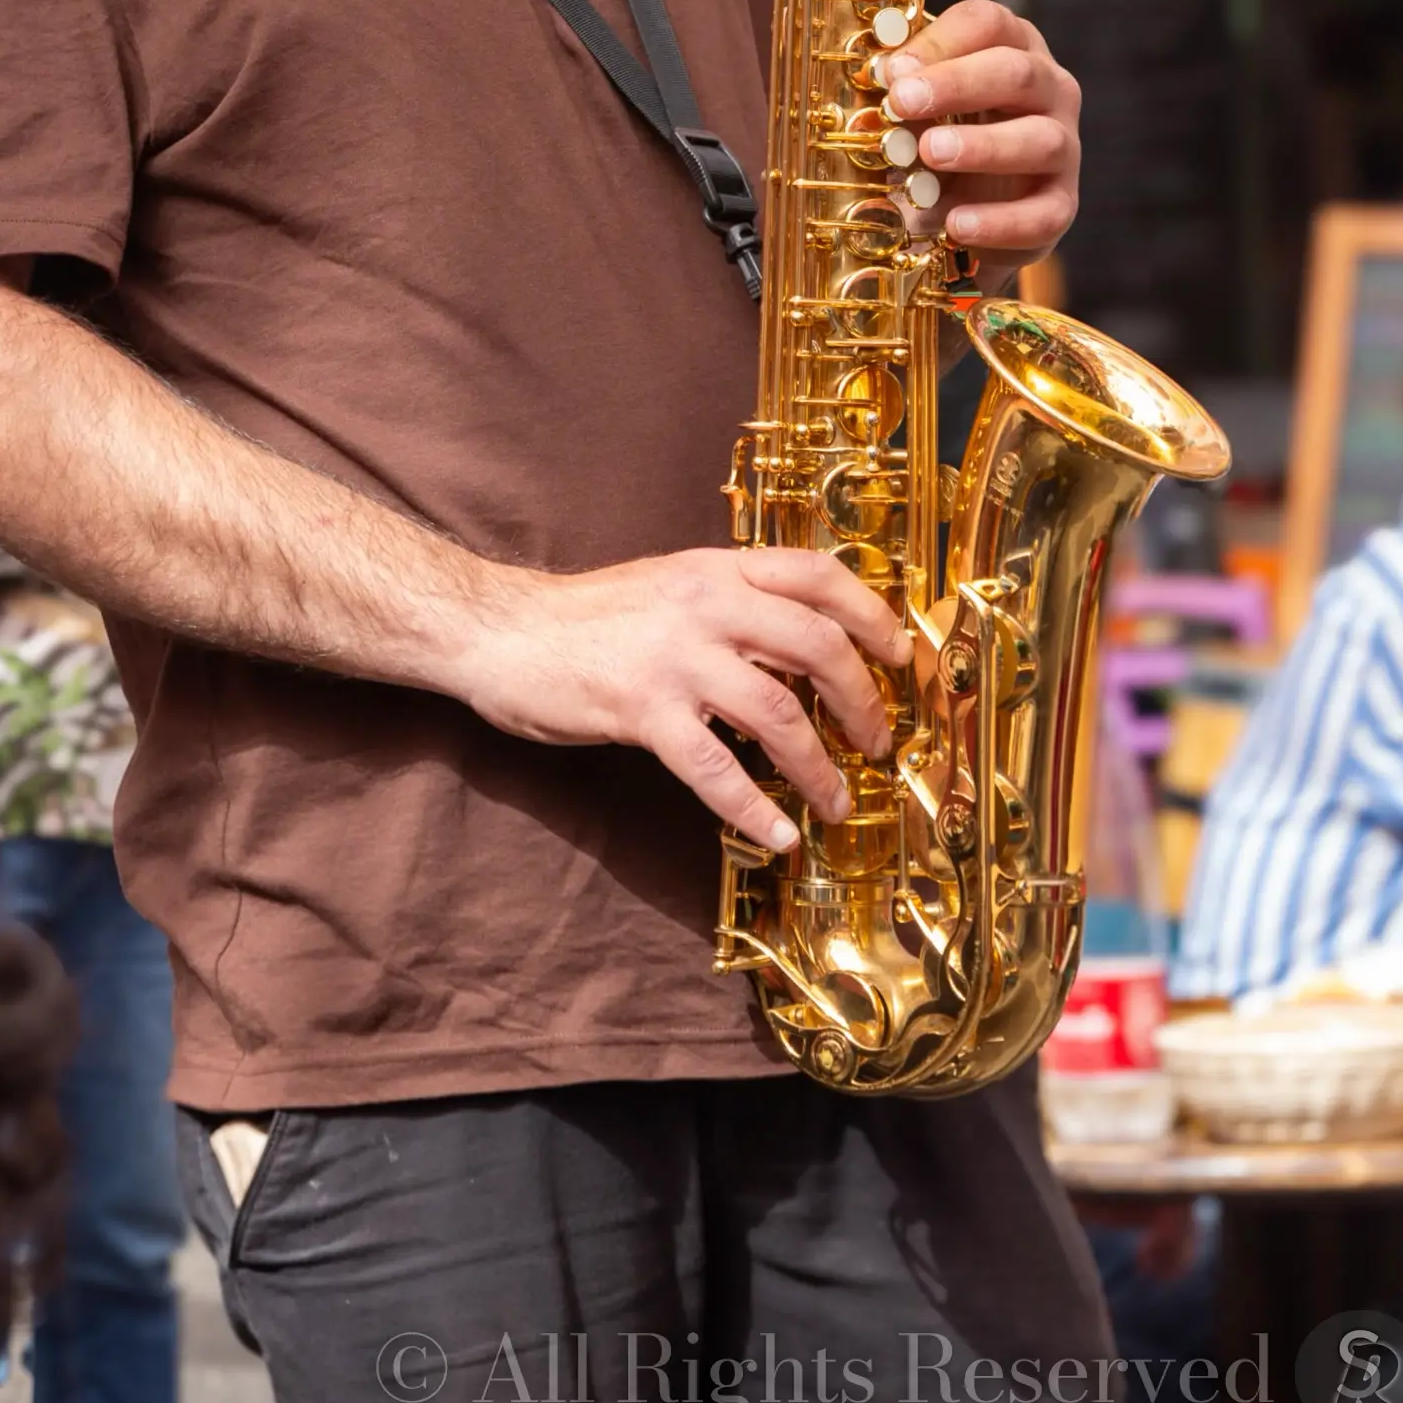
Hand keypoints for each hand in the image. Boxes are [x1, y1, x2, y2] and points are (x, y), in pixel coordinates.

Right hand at [458, 548, 912, 850]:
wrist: (502, 631)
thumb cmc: (587, 617)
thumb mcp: (669, 588)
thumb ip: (731, 606)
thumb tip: (804, 650)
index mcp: (716, 568)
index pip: (817, 574)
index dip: (871, 614)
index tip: (900, 655)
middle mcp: (705, 603)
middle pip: (817, 645)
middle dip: (862, 699)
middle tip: (877, 740)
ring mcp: (674, 656)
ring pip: (779, 712)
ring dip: (819, 767)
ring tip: (835, 801)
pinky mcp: (642, 709)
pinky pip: (715, 768)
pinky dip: (755, 808)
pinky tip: (778, 834)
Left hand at [876, 0, 1080, 275]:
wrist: (960, 211)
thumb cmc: (936, 136)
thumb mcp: (917, 106)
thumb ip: (903, 89)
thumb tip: (879, 77)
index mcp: (1010, 47)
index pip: (988, 23)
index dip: (939, 41)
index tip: (893, 69)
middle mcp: (1048, 89)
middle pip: (1017, 72)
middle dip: (957, 84)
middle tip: (903, 102)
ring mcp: (1062, 146)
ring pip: (1041, 140)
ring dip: (983, 146)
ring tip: (930, 154)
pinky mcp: (1060, 205)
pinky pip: (1042, 214)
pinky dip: (1000, 221)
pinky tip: (957, 224)